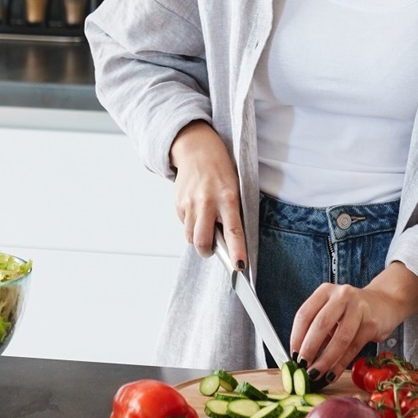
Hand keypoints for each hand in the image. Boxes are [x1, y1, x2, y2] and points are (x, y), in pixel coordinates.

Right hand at [168, 121, 244, 268]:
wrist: (198, 149)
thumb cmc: (221, 171)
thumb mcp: (235, 189)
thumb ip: (232, 214)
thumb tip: (229, 243)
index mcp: (227, 198)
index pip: (233, 232)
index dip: (237, 252)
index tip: (239, 268)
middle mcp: (207, 202)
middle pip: (202, 241)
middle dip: (207, 251)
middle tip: (212, 249)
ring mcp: (190, 203)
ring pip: (190, 236)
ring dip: (198, 238)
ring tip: (205, 223)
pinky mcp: (178, 203)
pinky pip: (184, 225)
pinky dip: (190, 224)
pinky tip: (197, 210)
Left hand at [291, 262, 417, 382]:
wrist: (385, 303)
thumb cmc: (352, 310)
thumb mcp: (332, 310)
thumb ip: (317, 328)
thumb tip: (300, 356)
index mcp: (325, 291)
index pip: (304, 314)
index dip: (296, 337)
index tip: (293, 355)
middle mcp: (341, 296)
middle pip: (321, 325)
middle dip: (309, 349)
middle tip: (302, 366)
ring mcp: (358, 308)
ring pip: (339, 338)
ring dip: (325, 360)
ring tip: (316, 374)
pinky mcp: (371, 324)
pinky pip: (353, 347)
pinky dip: (340, 364)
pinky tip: (332, 374)